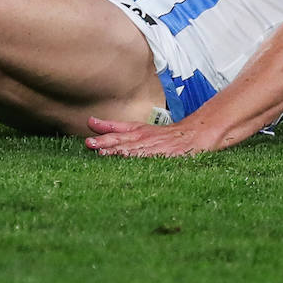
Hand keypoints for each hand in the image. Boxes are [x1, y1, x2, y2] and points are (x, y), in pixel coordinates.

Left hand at [84, 116, 218, 157]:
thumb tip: (90, 122)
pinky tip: (129, 161)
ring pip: (134, 149)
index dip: (103, 131)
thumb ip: (114, 127)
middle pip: (122, 139)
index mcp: (136, 130)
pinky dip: (138, 159)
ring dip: (117, 151)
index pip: (116, 129)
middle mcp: (143, 137)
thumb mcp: (138, 128)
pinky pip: (149, 158)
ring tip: (103, 153)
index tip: (89, 134)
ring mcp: (153, 147)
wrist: (193, 135)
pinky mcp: (163, 156)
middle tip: (90, 144)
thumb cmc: (162, 135)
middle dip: (105, 142)